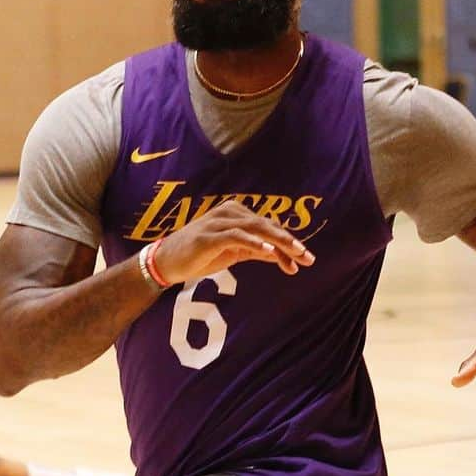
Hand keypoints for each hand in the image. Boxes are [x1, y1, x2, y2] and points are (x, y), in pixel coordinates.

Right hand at [152, 201, 314, 281]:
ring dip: (279, 242)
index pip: (268, 227)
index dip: (288, 244)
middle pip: (266, 225)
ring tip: (297, 254)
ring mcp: (219, 223)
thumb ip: (256, 251)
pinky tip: (270, 251)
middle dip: (290, 242)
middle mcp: (229, 213)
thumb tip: (280, 255)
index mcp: (236, 214)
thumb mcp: (233, 254)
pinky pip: (237, 237)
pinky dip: (255, 243)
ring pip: (256, 229)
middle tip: (309, 257)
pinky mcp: (210, 236)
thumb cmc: (199, 256)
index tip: (304, 260)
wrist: (167, 262)